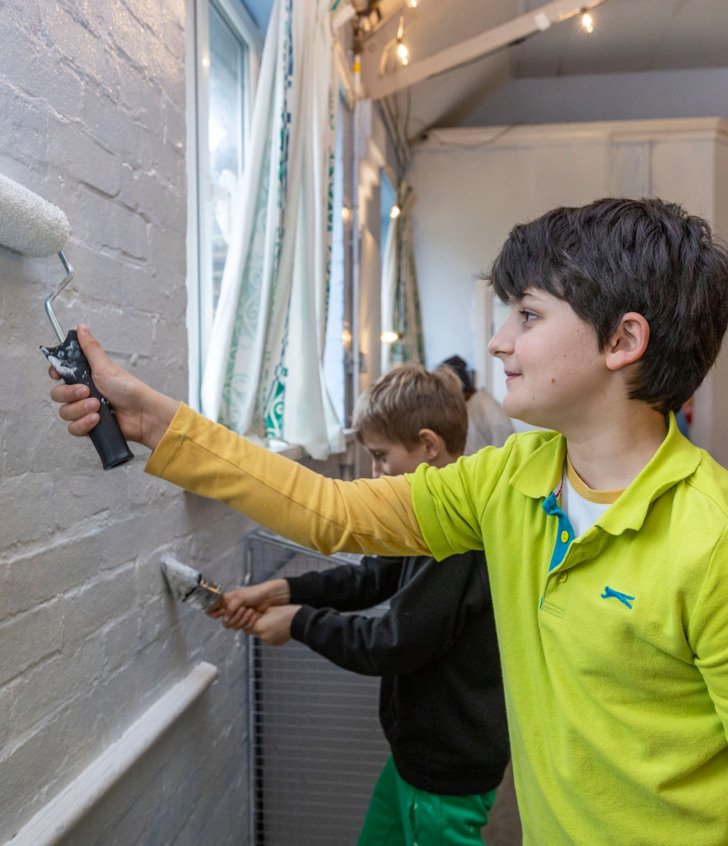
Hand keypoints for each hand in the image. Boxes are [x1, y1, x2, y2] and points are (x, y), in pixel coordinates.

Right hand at [48, 324, 178, 449]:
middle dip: (70, 394)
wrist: (142, 414)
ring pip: (65, 412)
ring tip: (98, 407)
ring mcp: (85, 411)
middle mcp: (83, 394)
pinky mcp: (89, 428)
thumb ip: (90, 348)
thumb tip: (81, 327)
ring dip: (80, 409)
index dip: (56, 374)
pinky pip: (73, 428)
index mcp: (85, 377)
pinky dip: (84, 424)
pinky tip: (97, 420)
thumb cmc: (128, 388)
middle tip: (87, 391)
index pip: (59, 374)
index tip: (58, 374)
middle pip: (57, 395)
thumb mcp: (106, 366)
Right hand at [211, 579, 290, 626]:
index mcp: (226, 600)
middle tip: (242, 609)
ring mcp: (238, 617)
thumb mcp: (240, 597)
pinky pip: (242, 628)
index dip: (213, 613)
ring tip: (250, 610)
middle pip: (224, 621)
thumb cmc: (256, 593)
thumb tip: (225, 618)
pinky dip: (248, 622)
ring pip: (233, 626)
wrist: (270, 597)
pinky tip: (254, 615)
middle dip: (234, 617)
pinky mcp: (246, 622)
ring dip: (242, 619)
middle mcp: (231, 609)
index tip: (218, 614)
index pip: (212, 608)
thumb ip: (230, 607)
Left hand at [248, 604, 300, 645]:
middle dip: (257, 624)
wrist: (300, 621)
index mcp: (260, 627)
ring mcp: (270, 641)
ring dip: (264, 629)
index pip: (248, 625)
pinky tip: (278, 627)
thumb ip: (257, 615)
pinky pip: (269, 638)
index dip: (250, 619)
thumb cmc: (286, 612)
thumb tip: (250, 616)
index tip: (254, 614)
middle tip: (264, 617)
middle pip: (254, 631)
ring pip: (262, 635)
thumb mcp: (269, 610)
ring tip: (274, 621)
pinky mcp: (276, 644)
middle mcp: (263, 636)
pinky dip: (271, 633)